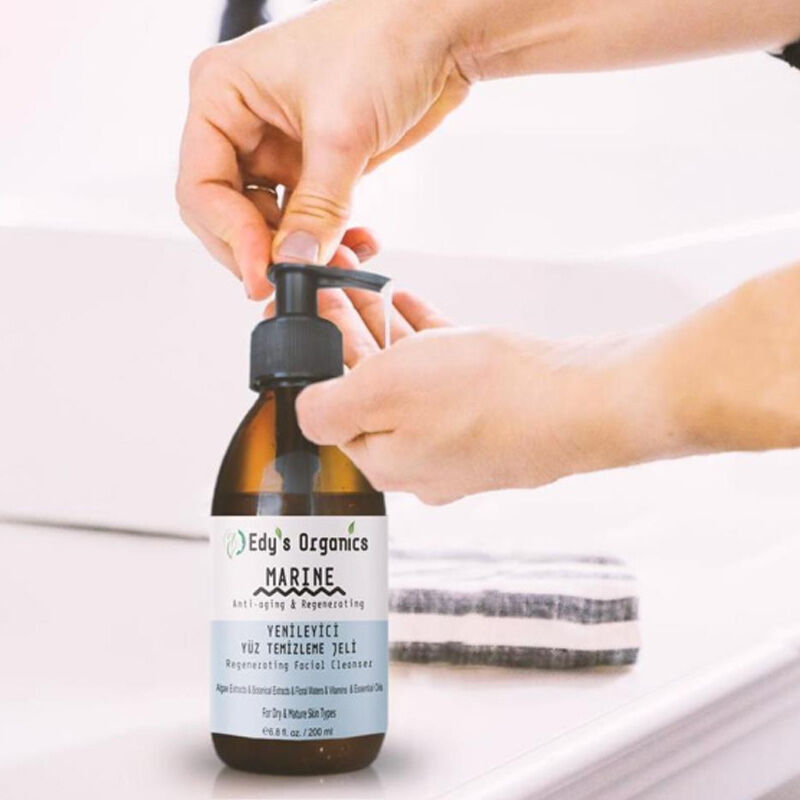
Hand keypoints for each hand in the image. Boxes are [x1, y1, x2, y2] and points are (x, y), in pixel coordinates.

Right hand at [176, 0, 468, 298]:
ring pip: (267, 223)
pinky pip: (303, 219)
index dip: (230, 236)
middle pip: (227, 213)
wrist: (441, 32)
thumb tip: (294, 262)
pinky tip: (352, 249)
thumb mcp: (341, 132)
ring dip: (298, 252)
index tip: (266, 271)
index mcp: (221, 94)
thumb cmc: (385, 40)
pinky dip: (323, 241)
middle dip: (261, 250)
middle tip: (294, 278)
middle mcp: (241, 121)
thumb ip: (315, 208)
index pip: (200, 186)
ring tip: (335, 265)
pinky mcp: (313, 164)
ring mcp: (277, 145)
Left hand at [294, 288, 664, 503]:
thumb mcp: (382, 393)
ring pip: (406, 377)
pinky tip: (408, 303)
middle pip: (367, 391)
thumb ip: (328, 406)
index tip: (305, 314)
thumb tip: (303, 413)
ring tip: (363, 288)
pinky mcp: (492, 411)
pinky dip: (422, 337)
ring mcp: (459, 437)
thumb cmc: (487, 398)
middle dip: (346, 335)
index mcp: (386, 461)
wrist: (582, 401)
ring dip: (381, 331)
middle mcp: (421, 458)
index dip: (314, 358)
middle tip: (330, 291)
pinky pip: (444, 370)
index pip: (331, 411)